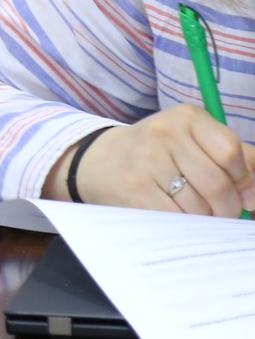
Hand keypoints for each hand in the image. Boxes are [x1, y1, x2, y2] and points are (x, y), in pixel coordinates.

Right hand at [68, 106, 254, 215]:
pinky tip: (173, 213)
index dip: (242, 178)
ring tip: (188, 208)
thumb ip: (236, 158)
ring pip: (200, 207)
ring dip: (203, 218)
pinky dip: (183, 224)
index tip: (238, 189)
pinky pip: (178, 219)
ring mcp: (147, 160)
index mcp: (187, 117)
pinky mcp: (135, 188)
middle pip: (219, 184)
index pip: (231, 152)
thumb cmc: (160, 155)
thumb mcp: (195, 142)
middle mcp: (165, 132)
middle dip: (227, 208)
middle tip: (218, 210)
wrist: (101, 162)